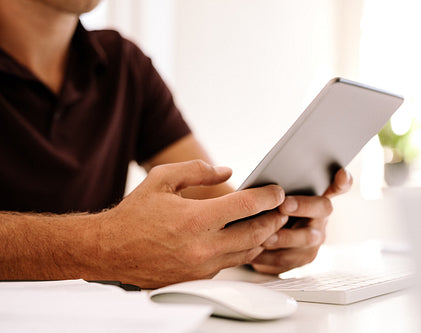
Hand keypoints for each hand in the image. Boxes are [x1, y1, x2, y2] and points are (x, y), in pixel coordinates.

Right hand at [95, 160, 286, 287]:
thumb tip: (228, 171)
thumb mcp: (162, 179)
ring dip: (263, 237)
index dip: (268, 196)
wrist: (110, 251)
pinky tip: (244, 238)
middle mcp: (202, 246)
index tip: (277, 191)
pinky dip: (243, 250)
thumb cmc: (135, 213)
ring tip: (269, 222)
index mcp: (195, 219)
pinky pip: (231, 264)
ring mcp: (202, 266)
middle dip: (274, 219)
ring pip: (247, 252)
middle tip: (281, 208)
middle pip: (256, 233)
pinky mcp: (198, 278)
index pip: (246, 206)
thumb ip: (198, 171)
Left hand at [250, 168, 352, 274]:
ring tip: (266, 237)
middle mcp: (320, 216)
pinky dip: (271, 256)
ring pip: (306, 238)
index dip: (342, 180)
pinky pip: (289, 258)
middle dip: (303, 206)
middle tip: (283, 205)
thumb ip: (275, 188)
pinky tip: (255, 251)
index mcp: (316, 195)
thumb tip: (263, 182)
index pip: (337, 185)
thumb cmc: (266, 210)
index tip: (341, 174)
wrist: (258, 238)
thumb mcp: (270, 196)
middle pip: (323, 208)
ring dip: (285, 237)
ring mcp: (314, 238)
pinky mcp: (302, 258)